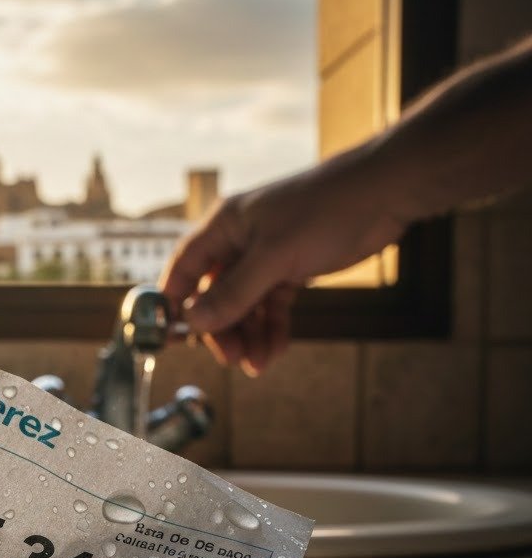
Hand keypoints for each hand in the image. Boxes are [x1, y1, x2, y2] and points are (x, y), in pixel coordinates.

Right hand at [159, 146, 409, 373]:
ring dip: (250, 335)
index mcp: (225, 226)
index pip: (185, 267)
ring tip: (259, 363)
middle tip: (231, 358)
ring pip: (245, 305)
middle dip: (222, 328)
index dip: (174, 300)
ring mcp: (266, 257)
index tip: (171, 335)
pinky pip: (272, 306)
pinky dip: (272, 328)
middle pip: (215, 294)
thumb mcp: (274, 256)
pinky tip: (275, 350)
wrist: (385, 194)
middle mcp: (240, 242)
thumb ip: (234, 292)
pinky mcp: (292, 269)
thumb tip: (194, 321)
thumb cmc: (325, 209)